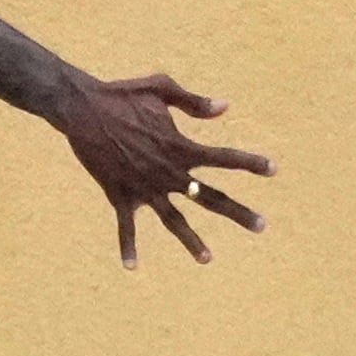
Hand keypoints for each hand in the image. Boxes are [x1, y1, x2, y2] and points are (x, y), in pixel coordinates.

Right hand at [47, 74, 272, 268]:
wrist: (82, 109)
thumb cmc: (122, 94)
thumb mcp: (160, 88)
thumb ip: (193, 102)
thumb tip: (224, 108)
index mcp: (179, 146)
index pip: (223, 157)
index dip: (249, 162)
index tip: (273, 169)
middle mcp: (167, 172)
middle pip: (209, 197)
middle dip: (238, 212)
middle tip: (262, 226)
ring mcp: (144, 187)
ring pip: (173, 220)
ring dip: (191, 241)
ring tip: (208, 259)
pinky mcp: (119, 194)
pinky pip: (125, 226)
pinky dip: (127, 246)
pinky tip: (132, 267)